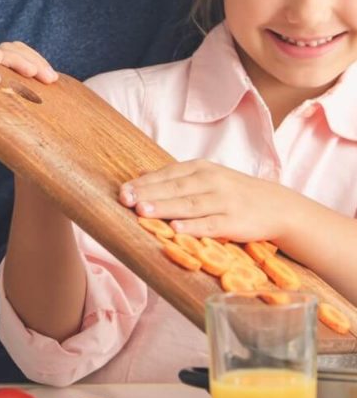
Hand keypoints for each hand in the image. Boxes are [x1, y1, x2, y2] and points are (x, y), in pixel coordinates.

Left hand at [118, 159, 295, 243]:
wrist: (276, 205)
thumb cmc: (233, 192)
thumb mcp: (205, 177)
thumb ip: (174, 177)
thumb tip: (139, 174)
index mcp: (201, 168)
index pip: (168, 174)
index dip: (144, 183)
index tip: (123, 191)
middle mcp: (211, 181)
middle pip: (175, 188)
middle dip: (148, 194)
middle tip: (125, 200)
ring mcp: (224, 201)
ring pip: (189, 205)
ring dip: (165, 208)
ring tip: (142, 211)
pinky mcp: (235, 222)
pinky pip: (211, 224)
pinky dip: (193, 226)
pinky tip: (176, 229)